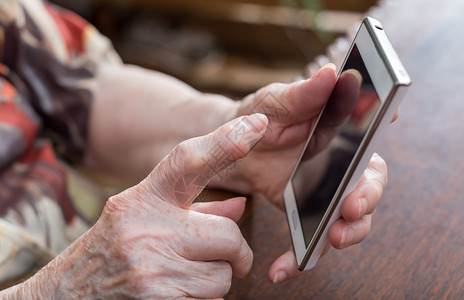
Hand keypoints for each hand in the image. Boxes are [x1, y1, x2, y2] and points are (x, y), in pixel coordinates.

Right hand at [7, 114, 267, 298]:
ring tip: (185, 278)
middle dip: (235, 252)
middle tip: (226, 258)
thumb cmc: (110, 252)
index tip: (257, 124)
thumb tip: (241, 205)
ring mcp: (151, 270)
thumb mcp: (142, 219)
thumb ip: (196, 211)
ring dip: (216, 281)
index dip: (226, 142)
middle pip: (229, 235)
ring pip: (224, 276)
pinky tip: (176, 294)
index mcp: (142, 200)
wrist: (64, 298)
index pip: (188, 162)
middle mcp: (146, 230)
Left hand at [219, 64, 388, 282]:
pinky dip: (301, 258)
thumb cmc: (258, 116)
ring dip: (349, 232)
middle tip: (352, 206)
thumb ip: (301, 93)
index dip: (379, 134)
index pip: (369, 138)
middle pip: (369, 185)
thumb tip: (331, 74)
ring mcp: (326, 192)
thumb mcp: (274, 101)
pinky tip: (282, 268)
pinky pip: (313, 240)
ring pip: (351, 219)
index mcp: (339, 133)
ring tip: (332, 239)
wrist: (234, 147)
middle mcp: (341, 165)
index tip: (384, 130)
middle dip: (367, 198)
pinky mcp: (307, 214)